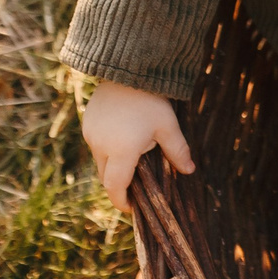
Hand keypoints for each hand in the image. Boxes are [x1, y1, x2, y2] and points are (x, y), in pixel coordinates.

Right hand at [84, 79, 194, 214]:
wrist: (128, 69)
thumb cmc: (151, 100)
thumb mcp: (168, 127)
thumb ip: (177, 151)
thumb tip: (189, 171)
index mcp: (121, 151)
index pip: (116, 187)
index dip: (122, 201)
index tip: (132, 208)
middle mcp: (101, 146)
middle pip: (106, 177)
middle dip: (119, 186)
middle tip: (135, 189)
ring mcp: (91, 134)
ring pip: (100, 162)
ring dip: (113, 167)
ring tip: (132, 161)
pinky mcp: (88, 123)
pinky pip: (96, 145)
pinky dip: (108, 151)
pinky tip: (123, 141)